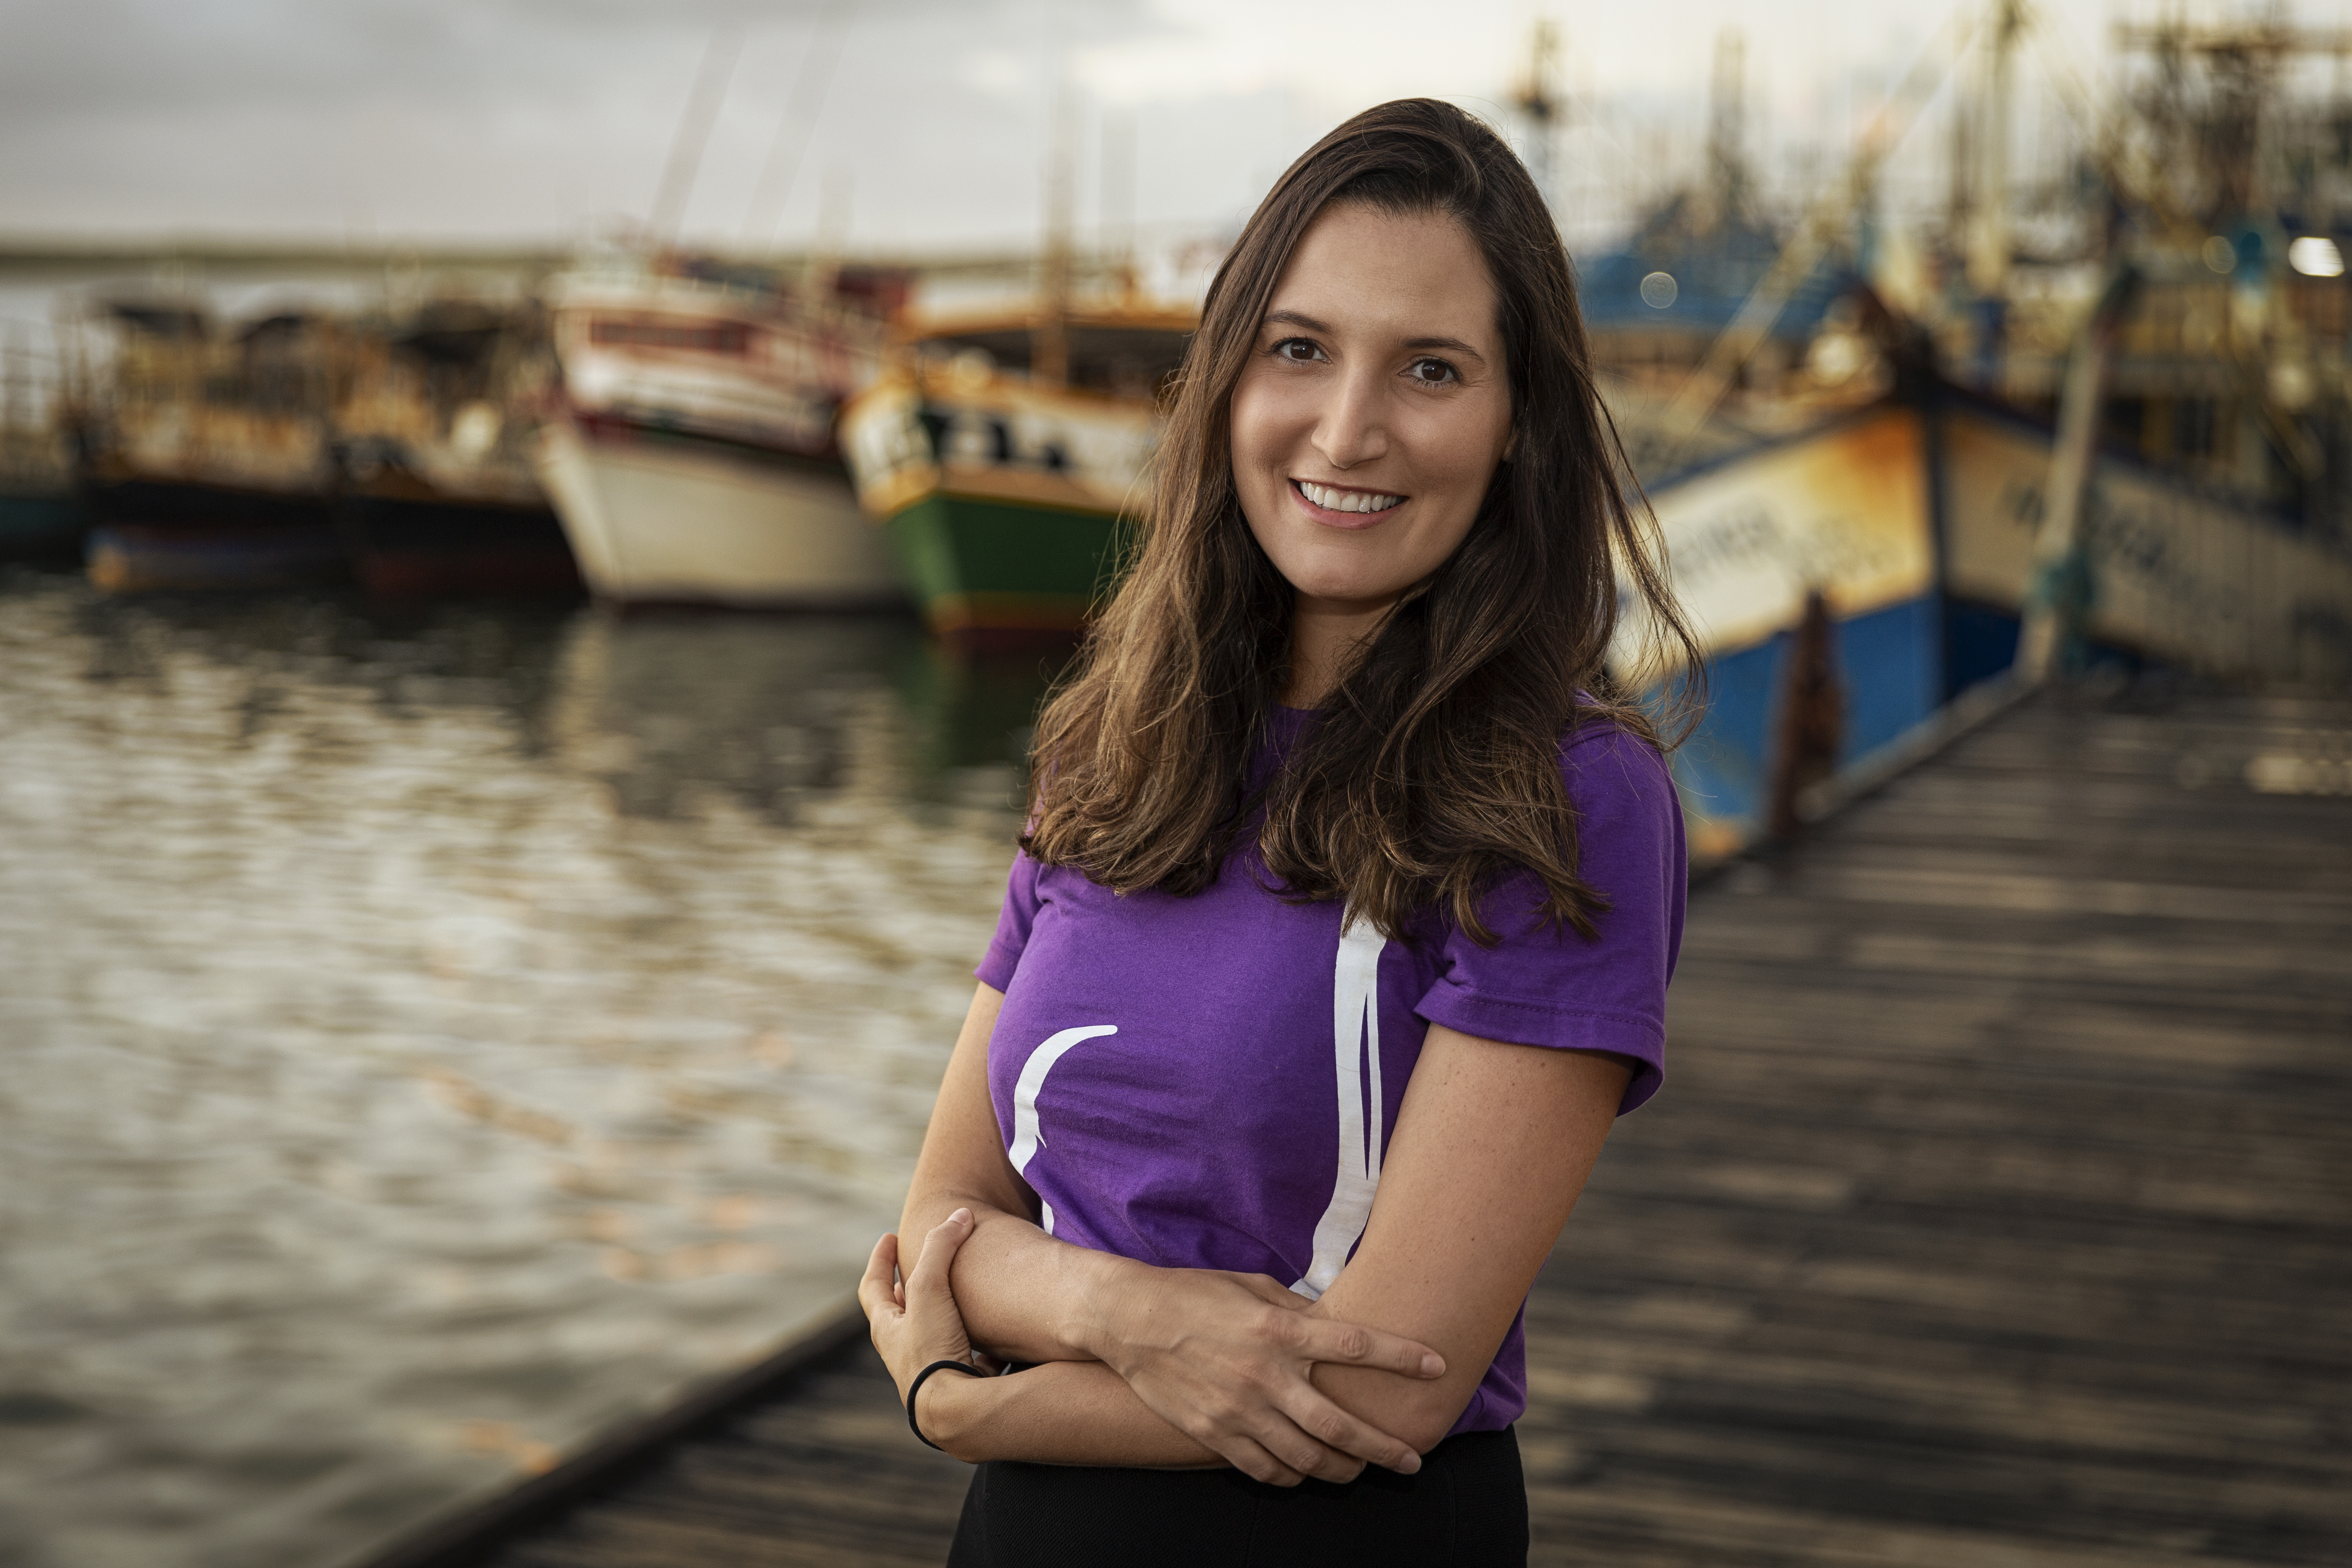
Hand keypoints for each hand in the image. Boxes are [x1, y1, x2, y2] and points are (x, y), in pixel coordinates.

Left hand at [859, 1209, 993, 1412]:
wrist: (952, 1410)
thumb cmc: (932, 1349)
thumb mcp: (930, 1289)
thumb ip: (942, 1247)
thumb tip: (960, 1215)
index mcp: (887, 1328)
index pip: (872, 1286)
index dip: (880, 1259)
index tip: (888, 1237)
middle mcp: (902, 1351)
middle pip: (897, 1313)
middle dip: (907, 1287)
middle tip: (917, 1266)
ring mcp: (927, 1370)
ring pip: (929, 1334)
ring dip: (940, 1313)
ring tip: (956, 1294)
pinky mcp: (955, 1384)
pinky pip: (962, 1356)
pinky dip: (974, 1341)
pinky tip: (993, 1336)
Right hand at [1082, 1263, 1444, 1485]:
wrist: (1130, 1320)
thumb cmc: (1196, 1294)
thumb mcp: (1254, 1287)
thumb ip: (1298, 1311)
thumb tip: (1336, 1321)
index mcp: (1280, 1330)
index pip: (1357, 1346)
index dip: (1403, 1357)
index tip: (1438, 1367)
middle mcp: (1266, 1375)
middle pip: (1341, 1426)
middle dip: (1385, 1449)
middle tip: (1412, 1460)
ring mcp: (1240, 1410)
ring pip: (1308, 1460)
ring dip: (1343, 1471)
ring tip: (1360, 1471)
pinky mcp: (1215, 1433)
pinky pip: (1266, 1470)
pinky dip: (1293, 1478)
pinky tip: (1304, 1474)